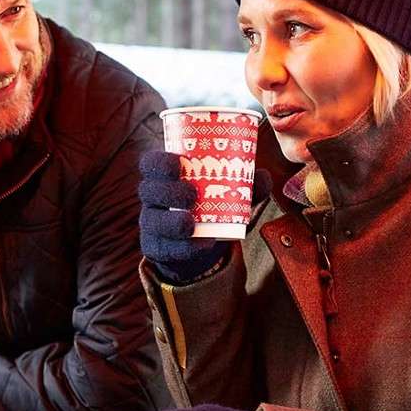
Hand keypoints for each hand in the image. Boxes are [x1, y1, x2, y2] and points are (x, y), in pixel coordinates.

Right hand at [138, 151, 271, 283]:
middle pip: (148, 190)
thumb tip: (262, 176)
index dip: (158, 162)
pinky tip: (203, 244)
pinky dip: (186, 247)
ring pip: (152, 221)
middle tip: (191, 194)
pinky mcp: (158, 248)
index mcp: (167, 177)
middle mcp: (154, 199)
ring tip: (189, 223)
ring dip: (170, 221)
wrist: (203, 243)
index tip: (176, 162)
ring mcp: (153, 224)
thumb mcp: (231, 195)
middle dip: (167, 191)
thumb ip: (248, 185)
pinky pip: (165, 248)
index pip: (151, 164)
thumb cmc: (214, 207)